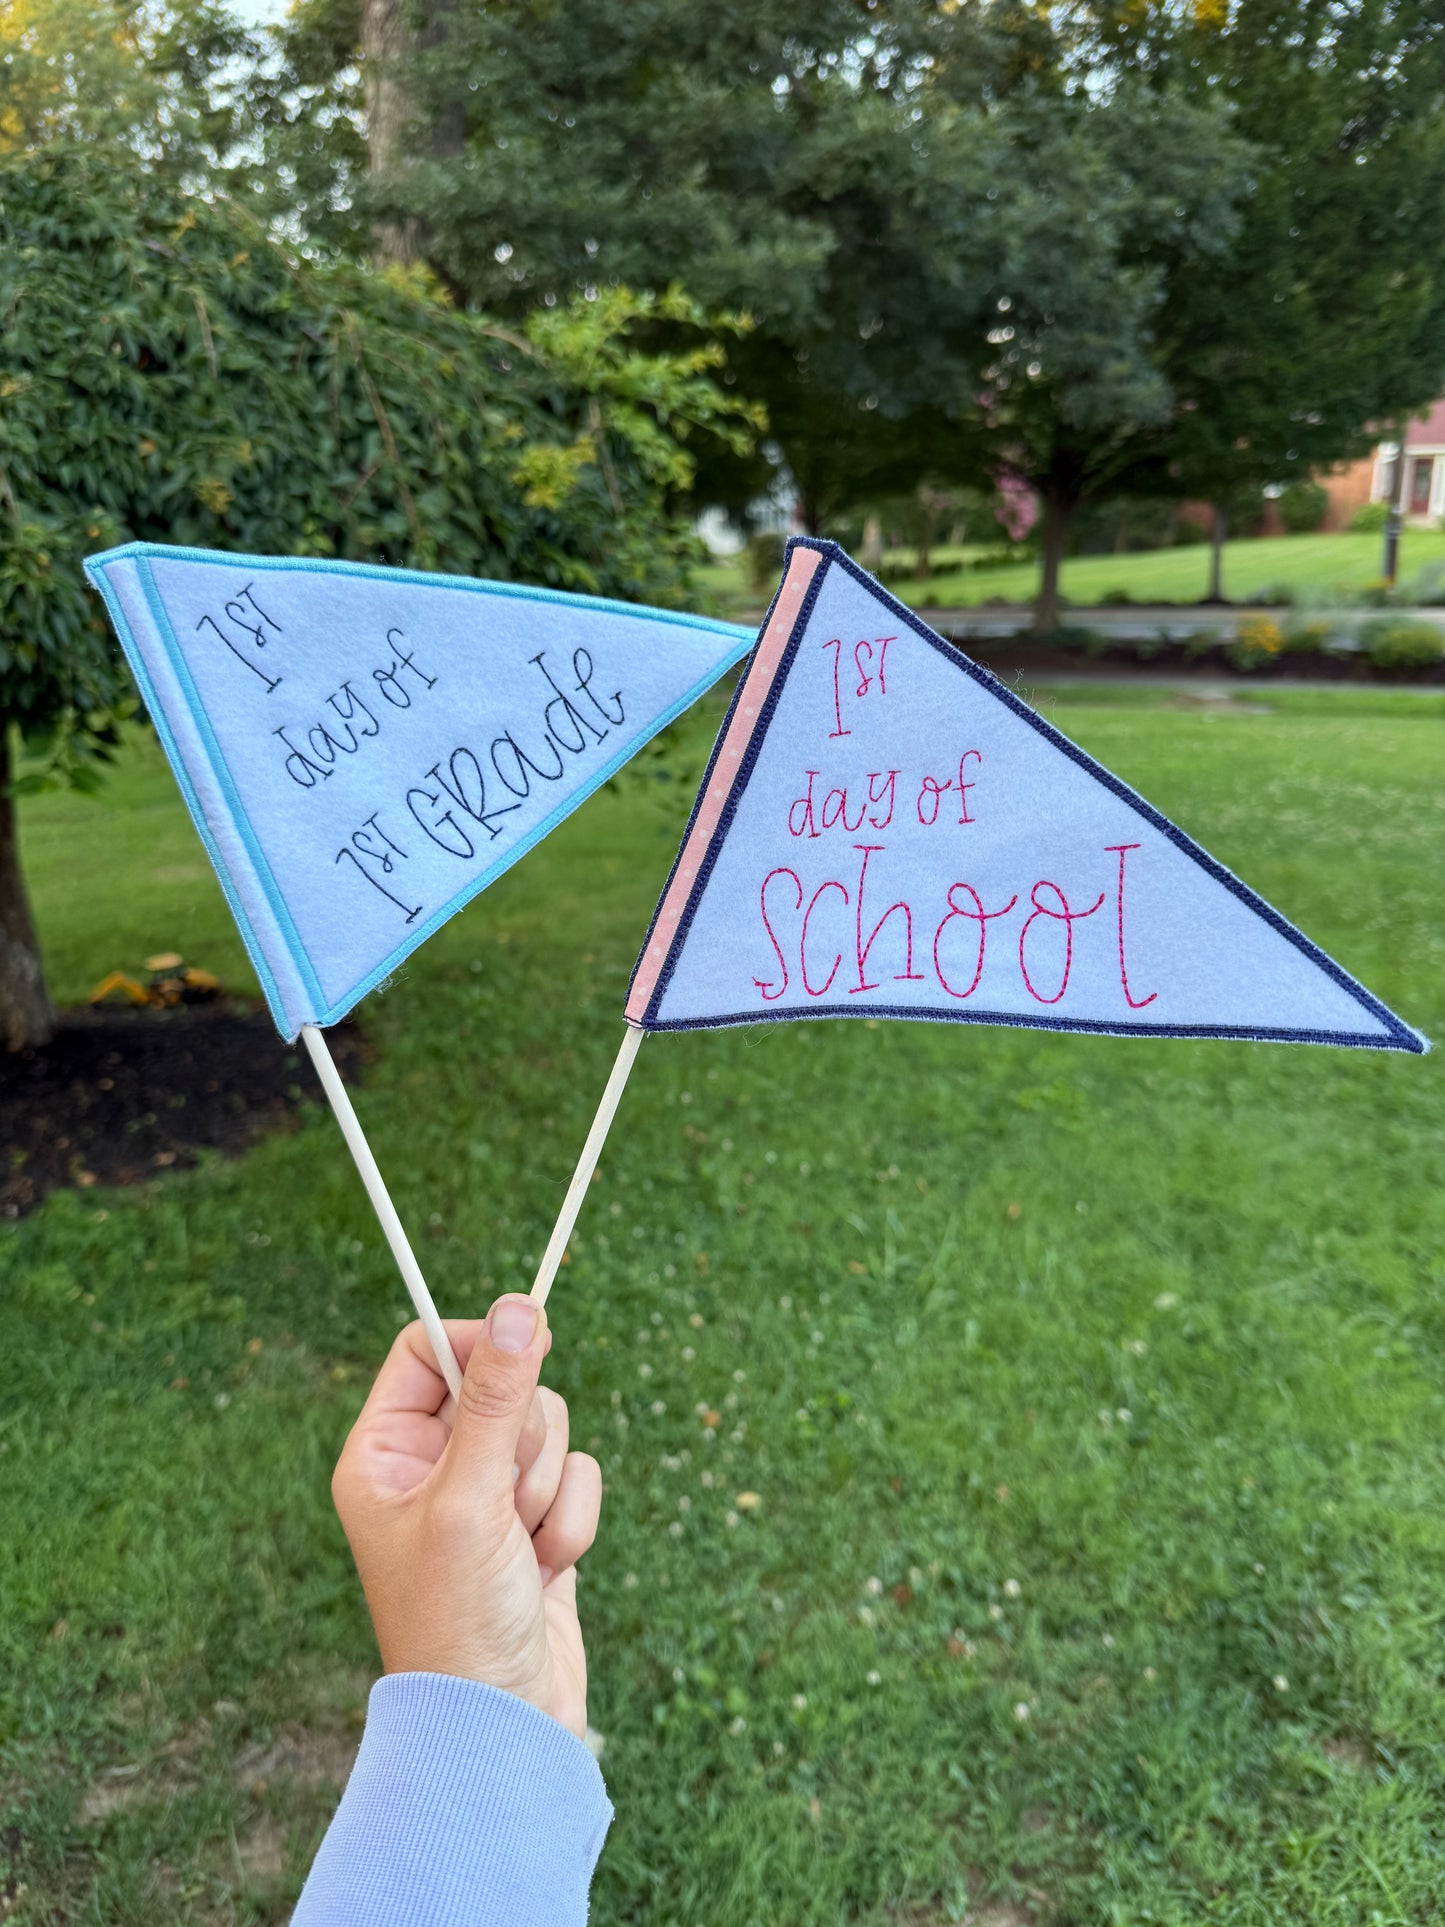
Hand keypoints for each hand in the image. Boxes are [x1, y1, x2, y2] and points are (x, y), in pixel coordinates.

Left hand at [331, 1296, 601, 1738]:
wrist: (503, 1726)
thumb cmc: (458, 1619)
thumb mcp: (470, 1500)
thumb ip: (498, 1400)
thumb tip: (520, 1306)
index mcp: (383, 1454)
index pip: (427, 1350)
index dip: (478, 1342)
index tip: (526, 1346)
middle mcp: (431, 1467)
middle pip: (502, 1384)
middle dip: (523, 1441)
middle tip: (503, 1502)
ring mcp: (486, 1496)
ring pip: (548, 1429)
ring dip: (548, 1491)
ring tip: (521, 1550)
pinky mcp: (535, 1523)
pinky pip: (577, 1475)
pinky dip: (572, 1523)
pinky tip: (545, 1574)